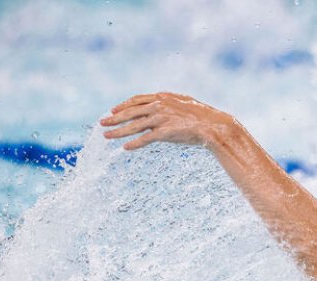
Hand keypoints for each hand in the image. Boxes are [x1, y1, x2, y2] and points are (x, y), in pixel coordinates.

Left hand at [100, 92, 234, 149]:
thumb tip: (163, 108)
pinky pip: (145, 139)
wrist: (213, 125)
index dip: (123, 106)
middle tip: (102, 123)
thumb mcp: (184, 104)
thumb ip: (170, 104)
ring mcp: (161, 119)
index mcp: (162, 97)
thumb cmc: (202, 116)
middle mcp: (159, 106)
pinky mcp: (165, 132)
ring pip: (134, 125)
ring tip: (107, 136)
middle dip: (114, 118)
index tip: (113, 110)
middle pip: (130, 112)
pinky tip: (126, 148)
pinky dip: (134, 143)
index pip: (137, 100)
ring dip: (118, 131)